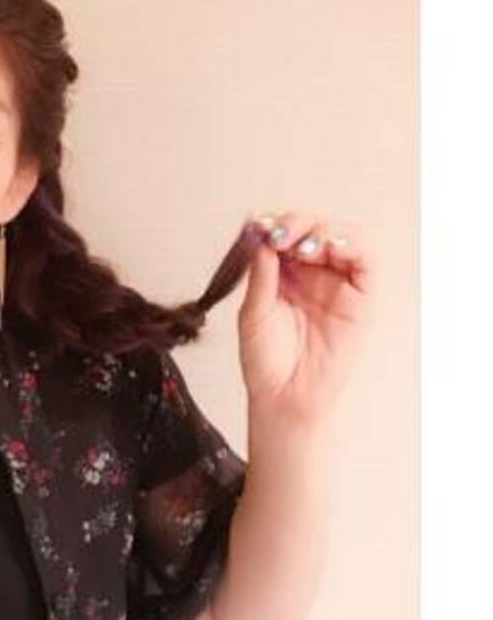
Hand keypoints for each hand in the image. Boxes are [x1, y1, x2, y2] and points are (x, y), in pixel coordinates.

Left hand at [236, 212, 371, 427]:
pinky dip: (352, 245)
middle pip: (314, 227)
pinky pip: (366, 261)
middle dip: (297, 223)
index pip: (285, 232)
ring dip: (324, 231)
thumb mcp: (253, 312)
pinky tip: (331, 247)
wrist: (285, 396)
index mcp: (283, 272)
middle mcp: (312, 273)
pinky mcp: (362, 298)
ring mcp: (338, 283)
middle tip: (280, 234)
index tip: (259, 227)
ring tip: (304, 246)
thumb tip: (263, 238)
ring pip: (343, 236)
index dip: (274, 223)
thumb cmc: (266, 360)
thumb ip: (261, 275)